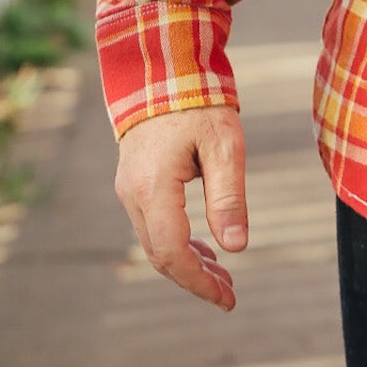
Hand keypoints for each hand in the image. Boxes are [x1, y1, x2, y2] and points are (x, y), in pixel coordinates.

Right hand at [115, 105, 247, 309]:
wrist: (162, 67)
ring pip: (155, 242)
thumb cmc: (199, 101)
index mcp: (153, 188)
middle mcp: (132, 194)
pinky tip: (203, 248)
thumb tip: (237, 248)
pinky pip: (152, 225)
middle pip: (160, 255)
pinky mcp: (134, 182)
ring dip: (187, 262)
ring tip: (222, 276)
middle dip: (195, 279)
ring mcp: (129, 189)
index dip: (199, 282)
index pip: (172, 253)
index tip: (227, 299)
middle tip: (229, 295)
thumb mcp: (224, 145)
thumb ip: (228, 197)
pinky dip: (177, 242)